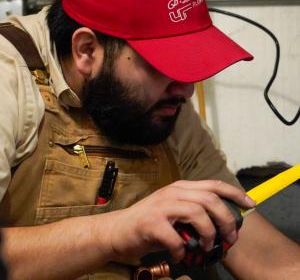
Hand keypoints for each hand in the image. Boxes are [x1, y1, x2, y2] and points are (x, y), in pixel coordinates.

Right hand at [101, 180, 255, 263]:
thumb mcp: (174, 212)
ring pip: (197, 213)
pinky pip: (176, 238)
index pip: (213, 184)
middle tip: (230, 237)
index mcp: (180, 188)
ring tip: (206, 247)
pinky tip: (180, 254)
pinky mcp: (152, 223)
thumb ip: (194, 213)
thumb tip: (221, 225)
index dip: (235, 193)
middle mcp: (172, 192)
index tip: (250, 204)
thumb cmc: (149, 223)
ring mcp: (162, 206)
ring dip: (208, 234)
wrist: (118, 230)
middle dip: (226, 219)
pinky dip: (183, 250)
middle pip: (210, 199)